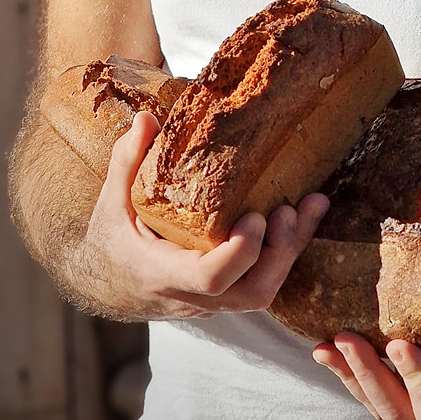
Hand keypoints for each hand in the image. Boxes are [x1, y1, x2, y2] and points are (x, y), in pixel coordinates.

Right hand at [73, 110, 329, 320]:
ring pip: (264, 289)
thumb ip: (128, 160)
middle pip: (251, 292)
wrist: (109, 281)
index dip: (239, 253)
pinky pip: (265, 278)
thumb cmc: (112, 237)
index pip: (209, 279)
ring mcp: (214, 300)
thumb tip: (147, 119)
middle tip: (289, 209)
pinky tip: (306, 212)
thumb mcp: (111, 199)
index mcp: (161, 272)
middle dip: (280, 251)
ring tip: (311, 204)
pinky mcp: (229, 291)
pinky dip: (288, 248)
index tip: (256, 216)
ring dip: (292, 248)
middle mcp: (192, 295)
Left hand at [313, 333, 420, 419]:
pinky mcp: (416, 400)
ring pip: (380, 405)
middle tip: (346, 338)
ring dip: (351, 375)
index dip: (416, 381)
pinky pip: (379, 393)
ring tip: (327, 345)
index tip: (400, 342)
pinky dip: (353, 373)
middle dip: (369, 375)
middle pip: (397, 411)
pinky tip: (331, 352)